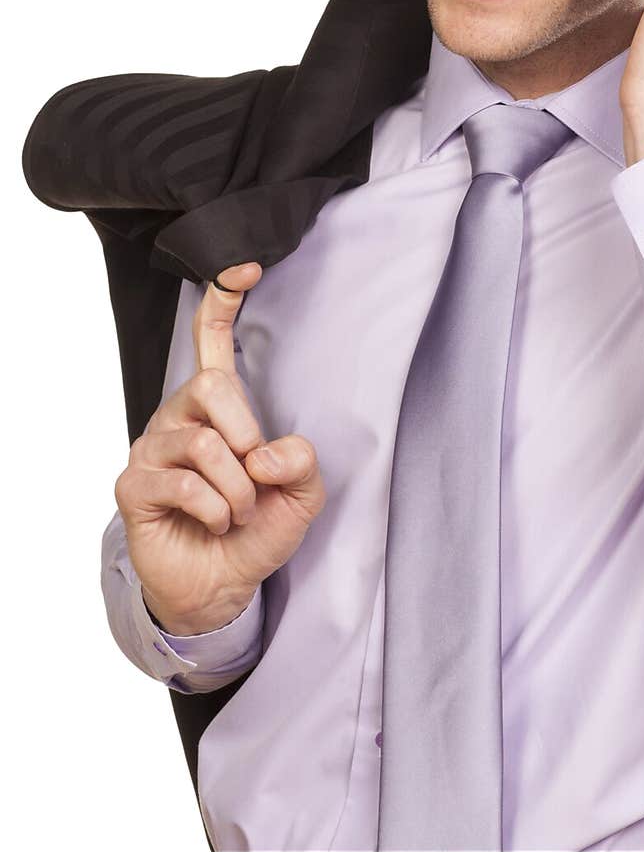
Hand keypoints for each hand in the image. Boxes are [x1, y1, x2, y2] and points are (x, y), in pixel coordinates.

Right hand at [113, 261, 325, 634]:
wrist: (221, 586)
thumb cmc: (256, 529)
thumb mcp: (302, 494)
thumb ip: (302, 462)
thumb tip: (265, 451)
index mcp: (217, 406)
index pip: (211, 339)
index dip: (224, 299)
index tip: (245, 265)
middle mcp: (178, 415)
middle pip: (210, 384)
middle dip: (246, 433)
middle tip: (255, 476)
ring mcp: (151, 448)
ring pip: (204, 444)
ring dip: (237, 490)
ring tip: (235, 512)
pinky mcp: (133, 485)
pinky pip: (183, 483)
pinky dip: (215, 509)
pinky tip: (214, 523)